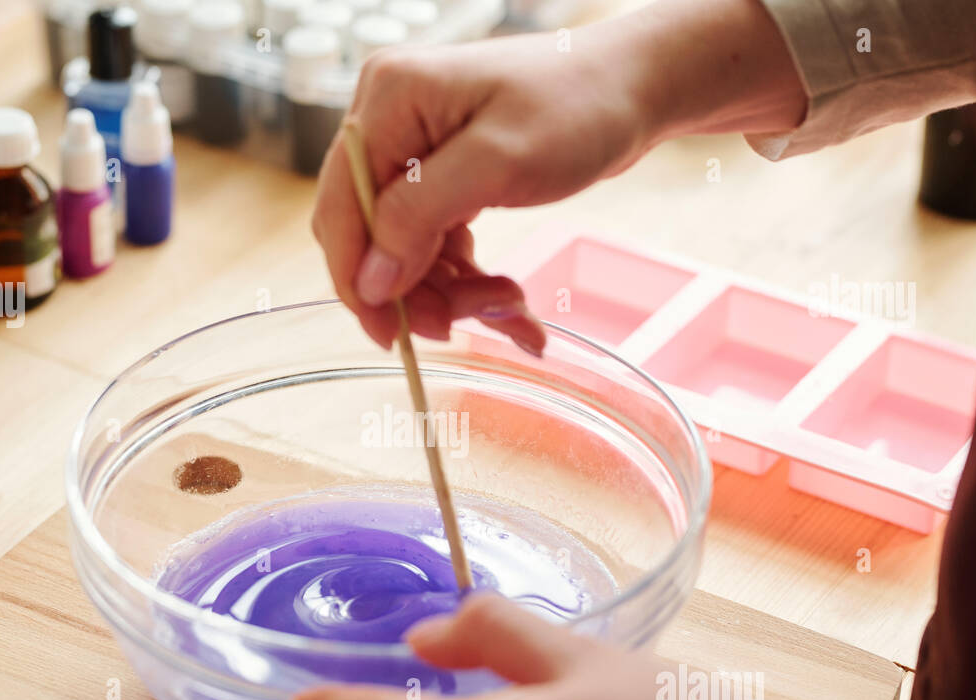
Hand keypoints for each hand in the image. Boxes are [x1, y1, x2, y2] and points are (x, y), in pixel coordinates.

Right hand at [311, 1, 808, 355]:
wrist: (635, 89)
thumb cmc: (578, 106)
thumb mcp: (499, 162)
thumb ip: (420, 215)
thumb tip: (369, 278)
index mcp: (387, 102)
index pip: (340, 209)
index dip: (360, 279)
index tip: (391, 335)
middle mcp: (390, 124)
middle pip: (370, 237)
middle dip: (418, 290)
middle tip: (469, 324)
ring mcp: (415, 152)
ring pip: (407, 253)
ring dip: (453, 293)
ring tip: (513, 306)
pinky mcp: (443, 176)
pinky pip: (437, 246)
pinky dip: (470, 281)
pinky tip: (513, 302)